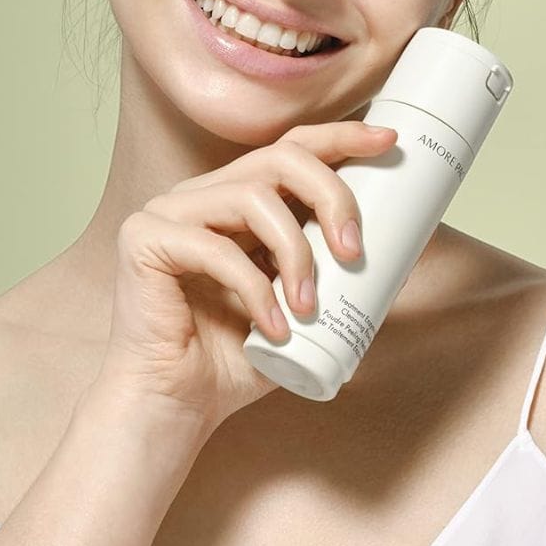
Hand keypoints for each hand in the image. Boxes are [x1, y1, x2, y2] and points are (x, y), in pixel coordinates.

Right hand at [94, 121, 397, 431]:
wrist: (178, 406)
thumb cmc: (237, 357)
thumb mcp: (302, 306)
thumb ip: (335, 276)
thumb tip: (402, 255)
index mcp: (237, 198)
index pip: (291, 148)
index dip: (341, 138)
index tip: (388, 142)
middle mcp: (203, 193)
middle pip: (279, 158)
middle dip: (331, 195)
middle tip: (355, 251)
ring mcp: (169, 211)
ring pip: (252, 198)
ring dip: (295, 253)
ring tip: (310, 308)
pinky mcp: (143, 239)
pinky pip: (214, 248)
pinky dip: (255, 290)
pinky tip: (274, 329)